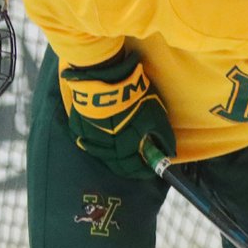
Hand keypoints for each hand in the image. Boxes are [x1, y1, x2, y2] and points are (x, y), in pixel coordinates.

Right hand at [61, 50, 175, 178]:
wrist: (106, 76)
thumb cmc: (134, 97)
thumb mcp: (155, 116)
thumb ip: (163, 137)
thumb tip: (169, 153)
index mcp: (124, 147)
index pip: (133, 169)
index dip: (143, 171)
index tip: (149, 170)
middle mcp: (105, 147)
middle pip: (116, 165)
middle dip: (128, 165)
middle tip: (137, 162)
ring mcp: (89, 137)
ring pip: (101, 154)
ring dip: (112, 155)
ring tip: (121, 150)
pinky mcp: (78, 126)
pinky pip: (87, 141)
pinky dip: (96, 143)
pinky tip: (103, 139)